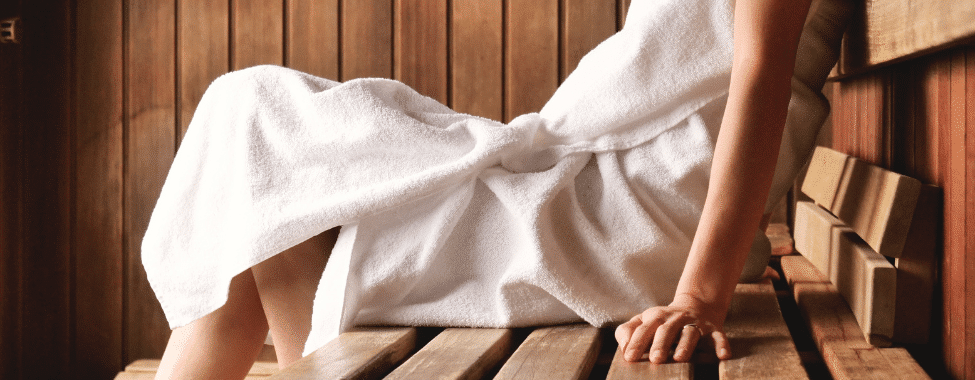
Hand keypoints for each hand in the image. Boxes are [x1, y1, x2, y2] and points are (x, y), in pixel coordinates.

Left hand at [614, 295, 730, 362]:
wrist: (695, 306)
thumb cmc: (663, 321)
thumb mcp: (644, 321)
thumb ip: (628, 332)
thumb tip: (624, 348)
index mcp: (655, 317)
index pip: (643, 329)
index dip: (636, 343)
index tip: (630, 357)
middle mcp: (674, 319)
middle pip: (666, 330)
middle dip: (660, 344)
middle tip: (655, 359)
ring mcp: (694, 323)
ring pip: (690, 333)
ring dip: (685, 345)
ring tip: (680, 358)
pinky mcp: (712, 328)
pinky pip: (718, 336)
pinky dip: (721, 345)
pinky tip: (723, 355)